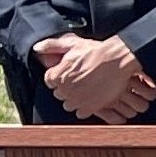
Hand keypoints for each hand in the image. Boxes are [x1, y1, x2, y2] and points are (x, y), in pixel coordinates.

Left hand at [33, 34, 155, 123]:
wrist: (118, 60)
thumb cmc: (97, 52)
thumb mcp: (73, 44)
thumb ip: (52, 45)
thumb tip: (37, 48)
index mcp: (57, 76)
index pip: (50, 80)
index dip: (60, 75)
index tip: (71, 72)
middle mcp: (64, 90)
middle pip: (60, 93)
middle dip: (68, 87)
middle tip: (82, 79)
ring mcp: (77, 100)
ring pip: (69, 104)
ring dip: (76, 98)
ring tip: (88, 88)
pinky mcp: (89, 108)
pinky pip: (80, 113)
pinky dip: (86, 107)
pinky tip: (93, 96)